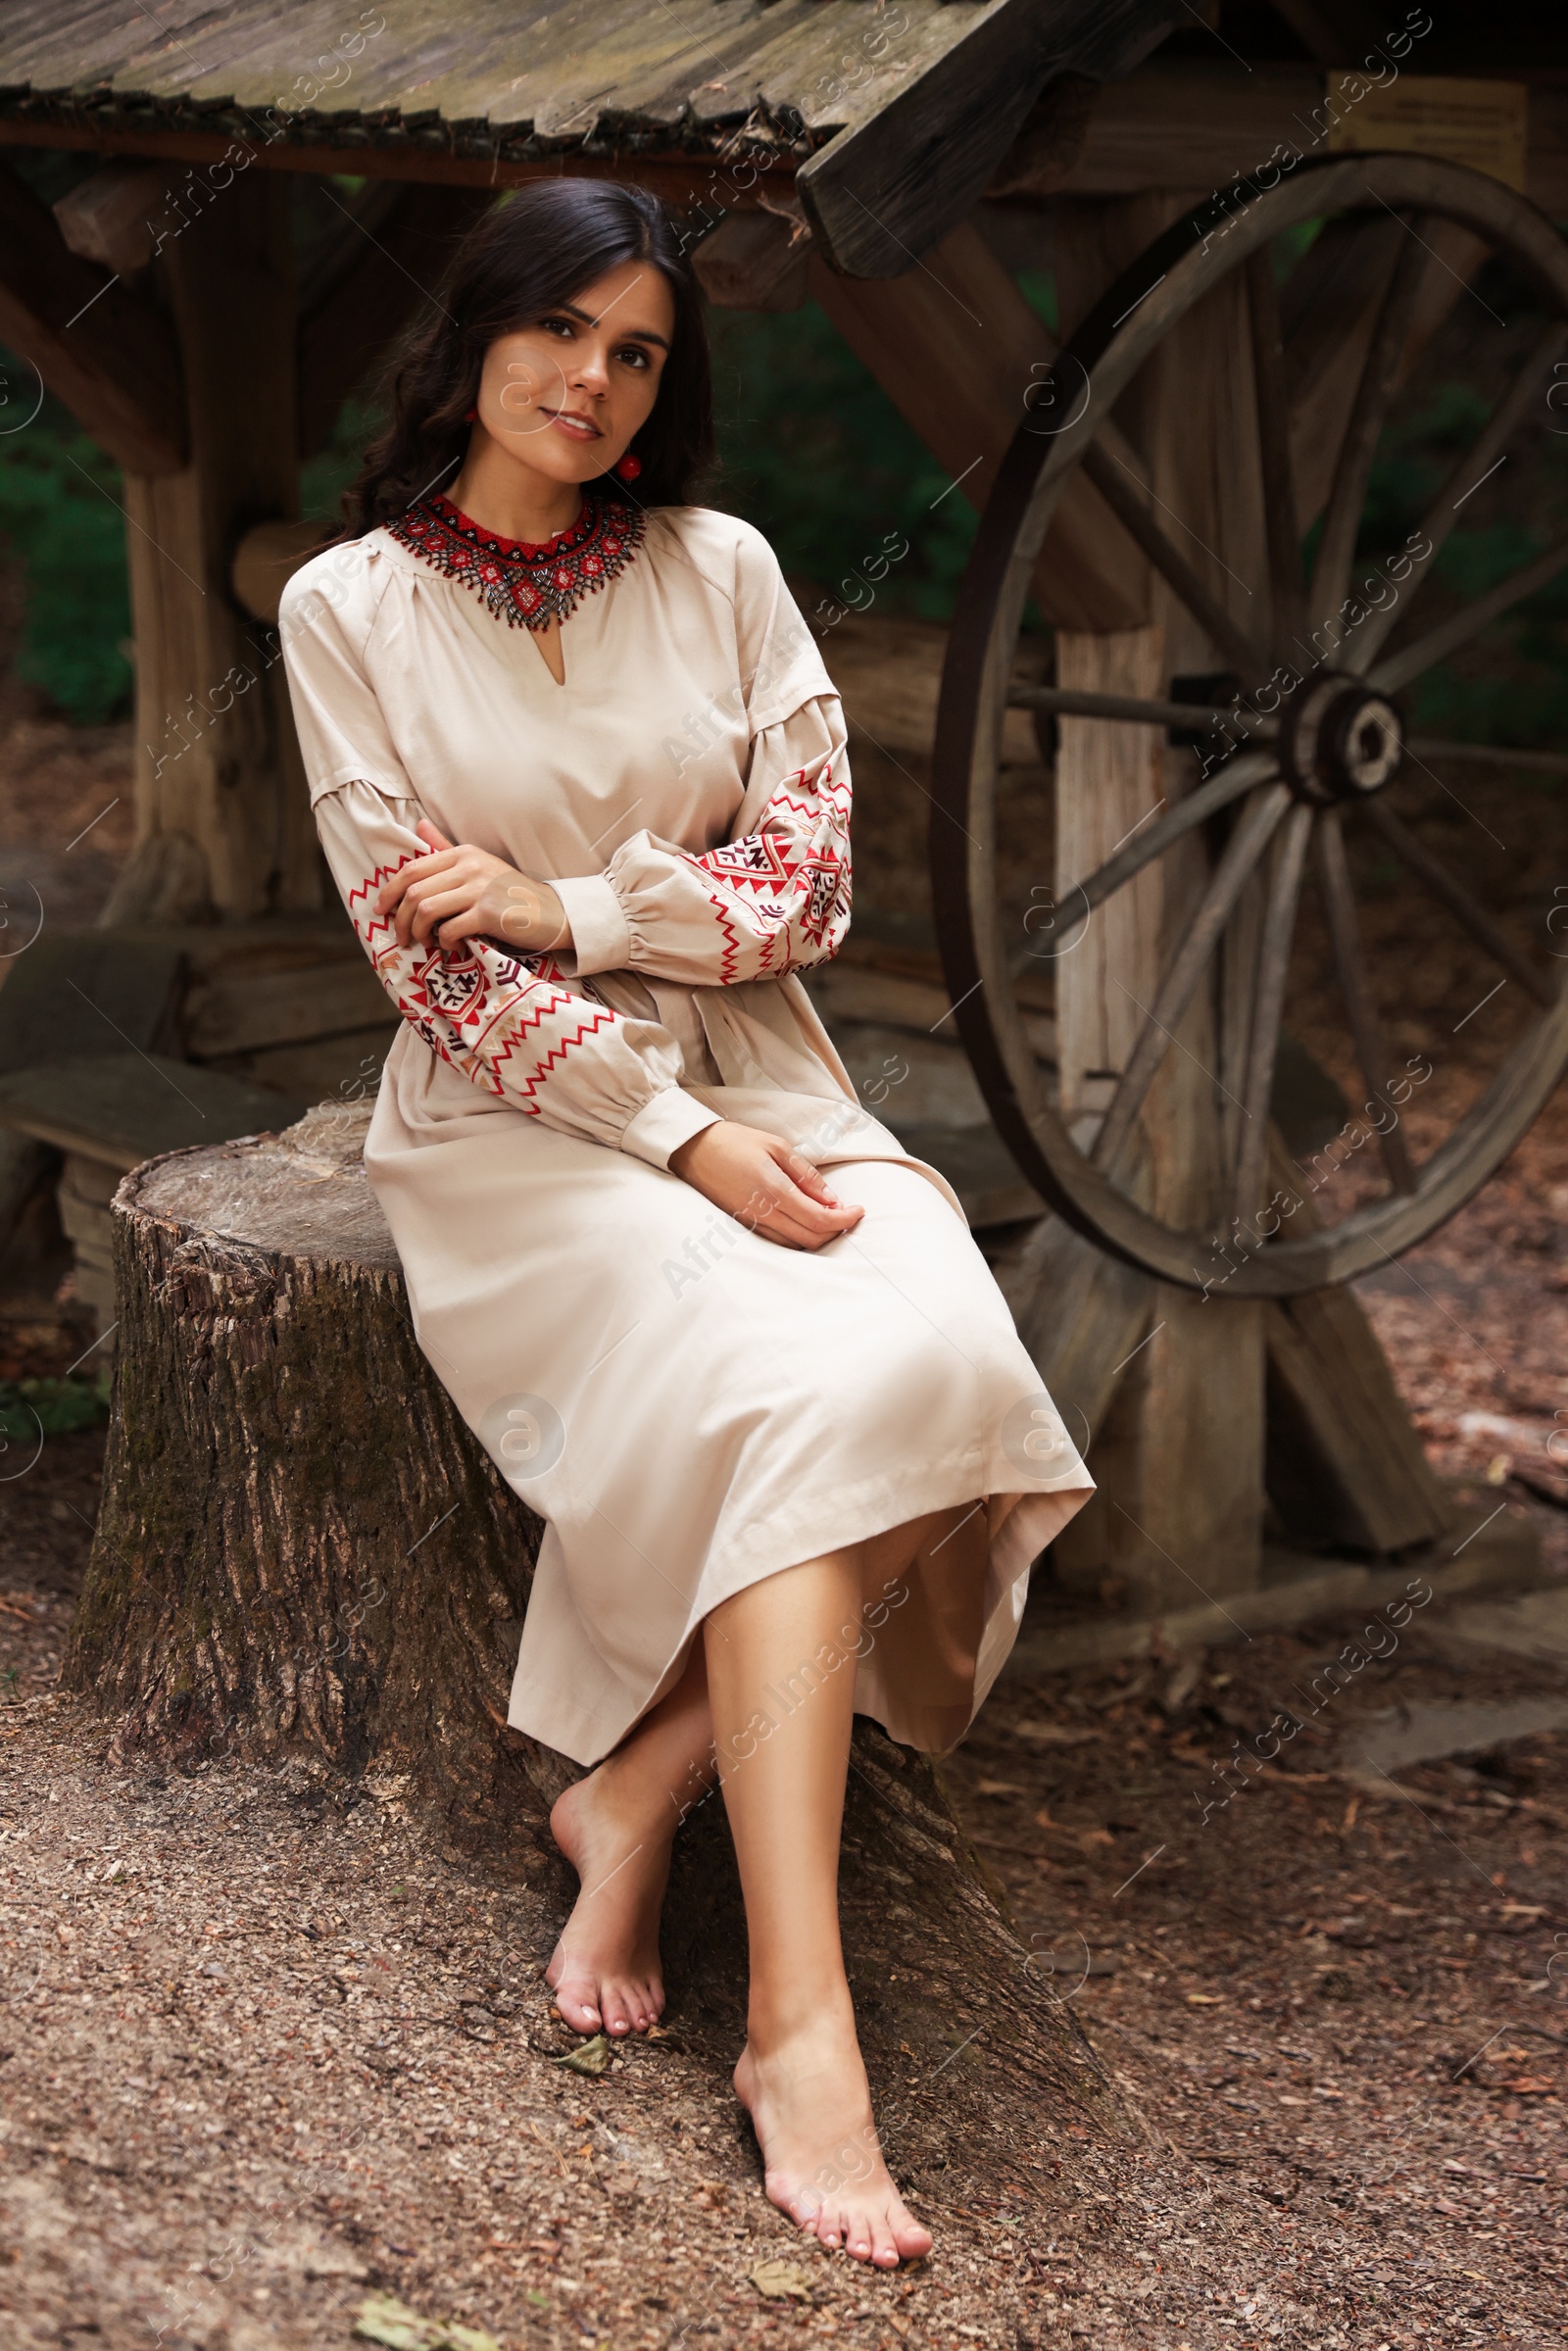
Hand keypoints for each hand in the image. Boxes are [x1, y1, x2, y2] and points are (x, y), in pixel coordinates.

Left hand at [375, 821, 569, 953]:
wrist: (551, 914)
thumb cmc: (511, 894)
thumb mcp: (479, 865)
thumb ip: (446, 848)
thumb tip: (419, 824)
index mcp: (462, 853)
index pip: (412, 869)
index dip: (390, 891)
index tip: (383, 910)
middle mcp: (469, 866)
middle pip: (414, 892)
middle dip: (401, 919)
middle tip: (402, 937)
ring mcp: (479, 889)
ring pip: (426, 911)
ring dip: (420, 933)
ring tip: (426, 943)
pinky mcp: (488, 913)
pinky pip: (449, 929)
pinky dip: (445, 942)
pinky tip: (453, 947)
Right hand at [669, 1121, 863, 1250]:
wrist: (692, 1149)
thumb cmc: (735, 1141)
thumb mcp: (777, 1147)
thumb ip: (807, 1175)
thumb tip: (832, 1199)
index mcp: (776, 1190)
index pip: (821, 1219)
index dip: (845, 1219)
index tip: (859, 1211)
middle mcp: (764, 1213)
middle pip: (812, 1238)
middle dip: (836, 1230)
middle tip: (847, 1214)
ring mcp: (751, 1223)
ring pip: (795, 1245)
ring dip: (818, 1236)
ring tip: (829, 1217)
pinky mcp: (742, 1226)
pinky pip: (777, 1242)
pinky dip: (797, 1238)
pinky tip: (804, 1223)